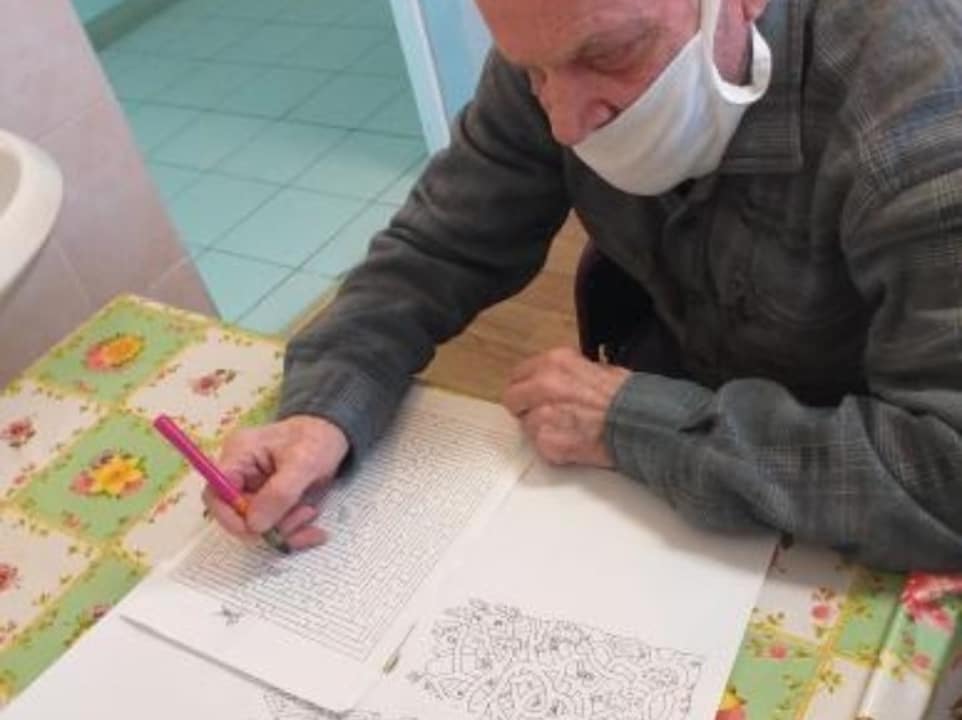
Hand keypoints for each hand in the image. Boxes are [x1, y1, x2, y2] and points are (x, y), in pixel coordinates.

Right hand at [203, 415, 348, 550]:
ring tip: (311, 512)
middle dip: (269, 525)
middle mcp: (241, 473)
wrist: (334, 434)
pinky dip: (293, 532)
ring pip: (258, 526)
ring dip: (286, 529)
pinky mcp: (270, 502)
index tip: (256, 531)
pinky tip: (313, 530)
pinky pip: (274, 527)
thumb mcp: (304, 462)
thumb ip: (279, 493)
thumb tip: (254, 524)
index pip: (215, 493)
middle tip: (303, 515)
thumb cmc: (317, 439)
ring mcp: (255, 489)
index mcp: (239, 454)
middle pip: (237, 514)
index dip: (229, 517)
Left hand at [502, 347, 630, 466]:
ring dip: (542, 430)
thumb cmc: (629, 399)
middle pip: (513, 399)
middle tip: (544, 416)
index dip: (527, 388)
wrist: (642, 424)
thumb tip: (561, 380)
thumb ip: (571, 373)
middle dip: (526, 408)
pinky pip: (540, 446)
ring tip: (569, 431)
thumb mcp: (600, 369)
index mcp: (555, 362)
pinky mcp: (548, 441)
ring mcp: (544, 414)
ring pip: (526, 425)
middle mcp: (544, 384)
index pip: (519, 374)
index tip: (531, 396)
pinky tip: (573, 443)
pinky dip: (554, 449)